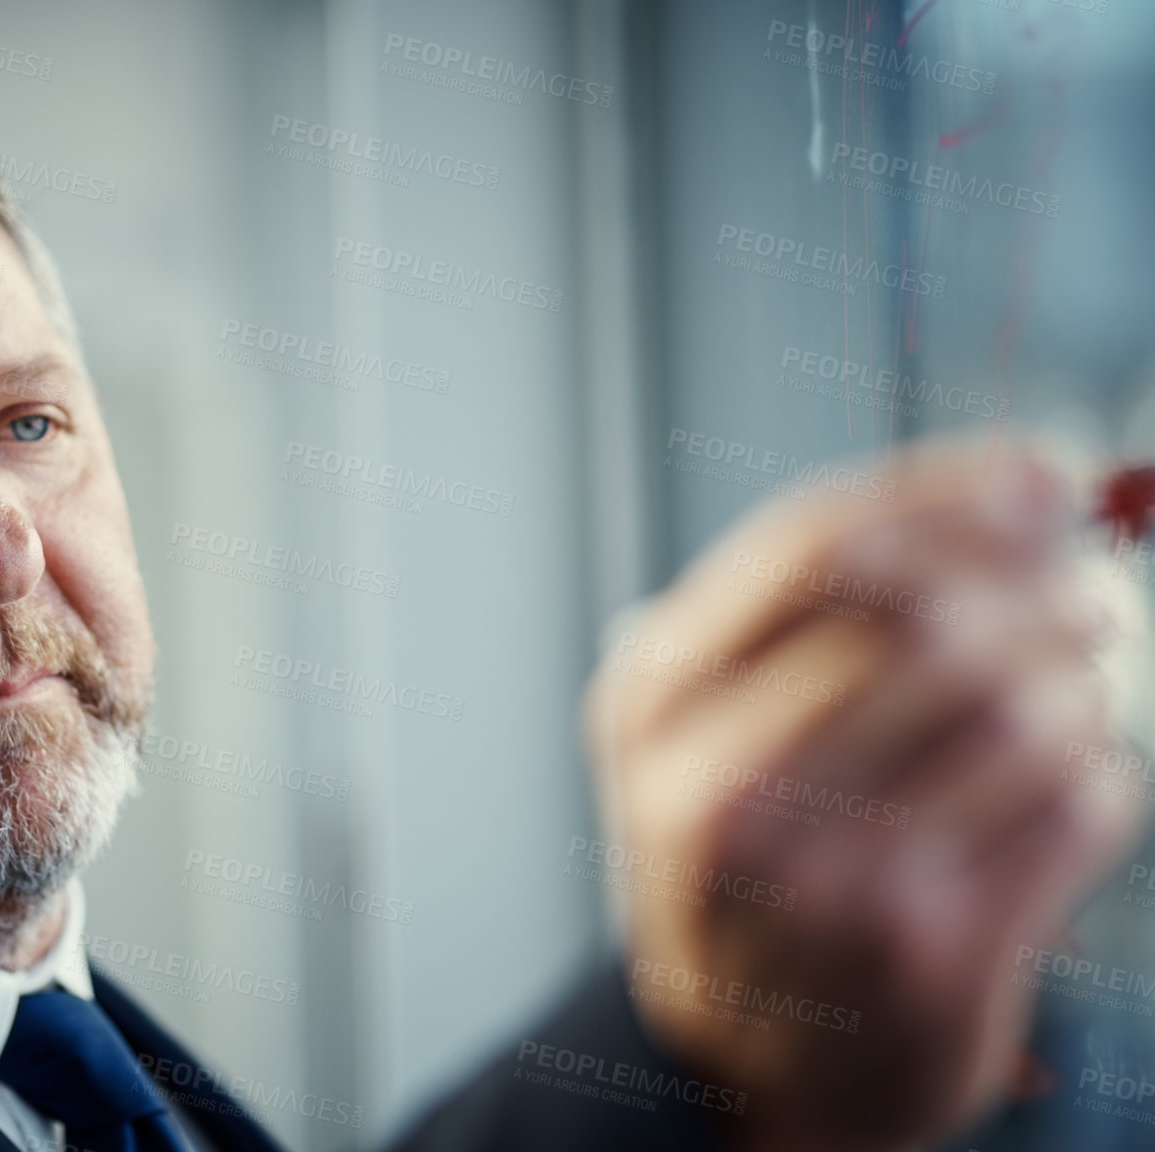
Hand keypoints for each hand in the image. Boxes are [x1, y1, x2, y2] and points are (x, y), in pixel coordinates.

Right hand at [583, 439, 1146, 1150]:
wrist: (749, 1058)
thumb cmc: (747, 851)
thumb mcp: (709, 719)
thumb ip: (808, 603)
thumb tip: (1026, 478)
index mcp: (653, 703)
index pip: (813, 549)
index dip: (948, 491)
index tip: (1045, 474)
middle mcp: (718, 789)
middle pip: (930, 623)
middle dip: (1041, 589)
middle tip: (1091, 595)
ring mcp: (820, 882)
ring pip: (1025, 713)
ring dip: (1081, 687)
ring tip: (1073, 694)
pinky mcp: (926, 958)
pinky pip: (1079, 808)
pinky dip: (1100, 775)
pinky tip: (1061, 789)